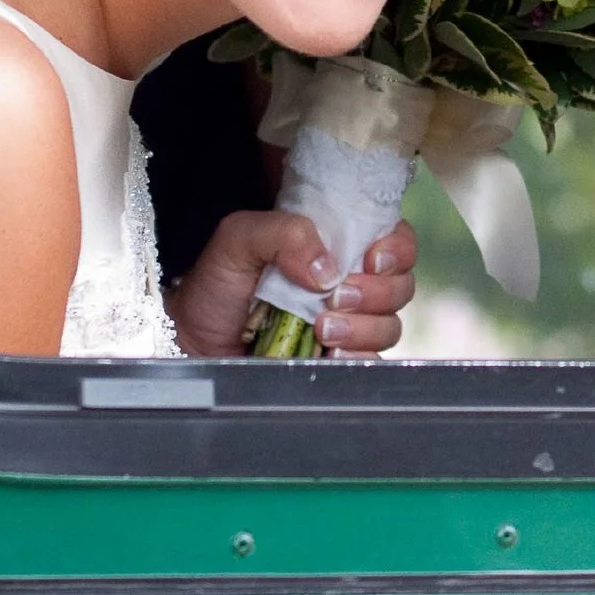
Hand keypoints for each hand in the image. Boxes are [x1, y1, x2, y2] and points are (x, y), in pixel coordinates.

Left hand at [169, 212, 418, 357]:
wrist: (192, 343)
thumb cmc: (213, 288)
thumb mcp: (238, 240)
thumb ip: (283, 232)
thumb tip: (328, 268)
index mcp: (334, 247)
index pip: (393, 239)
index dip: (397, 248)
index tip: (371, 260)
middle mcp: (347, 284)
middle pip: (401, 285)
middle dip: (377, 293)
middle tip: (334, 298)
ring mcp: (347, 326)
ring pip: (391, 326)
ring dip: (364, 327)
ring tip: (322, 329)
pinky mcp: (338, 361)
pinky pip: (374, 362)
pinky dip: (358, 356)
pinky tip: (328, 353)